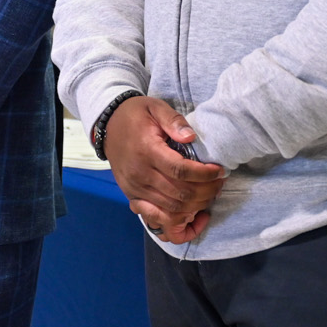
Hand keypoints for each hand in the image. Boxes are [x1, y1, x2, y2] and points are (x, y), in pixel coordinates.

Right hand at [107, 96, 225, 243]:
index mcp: (147, 151)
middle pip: (179, 193)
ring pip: (171, 208)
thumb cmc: (135, 115)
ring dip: (195, 205)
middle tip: (219, 183)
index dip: (204, 174)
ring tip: (210, 194)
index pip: (181, 171)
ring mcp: (135, 188)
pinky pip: (156, 216)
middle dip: (205, 191)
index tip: (219, 171)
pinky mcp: (132, 196)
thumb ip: (174, 120)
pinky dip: (176, 218)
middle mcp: (140, 174)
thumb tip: (191, 137)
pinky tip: (191, 212)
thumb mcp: (155, 108)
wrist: (107, 126)